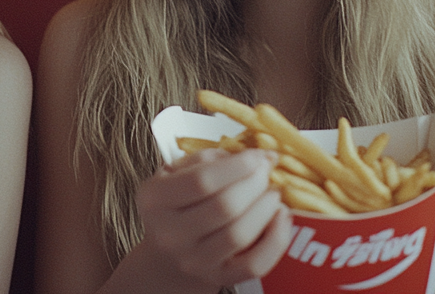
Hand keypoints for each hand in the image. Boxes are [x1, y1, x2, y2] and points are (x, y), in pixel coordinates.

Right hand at [135, 148, 293, 290]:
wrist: (167, 255)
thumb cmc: (178, 204)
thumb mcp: (178, 174)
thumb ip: (210, 159)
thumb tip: (260, 156)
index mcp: (155, 199)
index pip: (201, 181)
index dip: (237, 166)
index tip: (258, 156)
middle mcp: (170, 234)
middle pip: (224, 207)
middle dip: (256, 183)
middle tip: (267, 172)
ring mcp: (194, 261)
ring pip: (240, 235)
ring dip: (266, 208)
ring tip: (273, 193)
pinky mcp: (218, 278)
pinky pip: (255, 264)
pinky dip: (276, 240)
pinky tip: (280, 218)